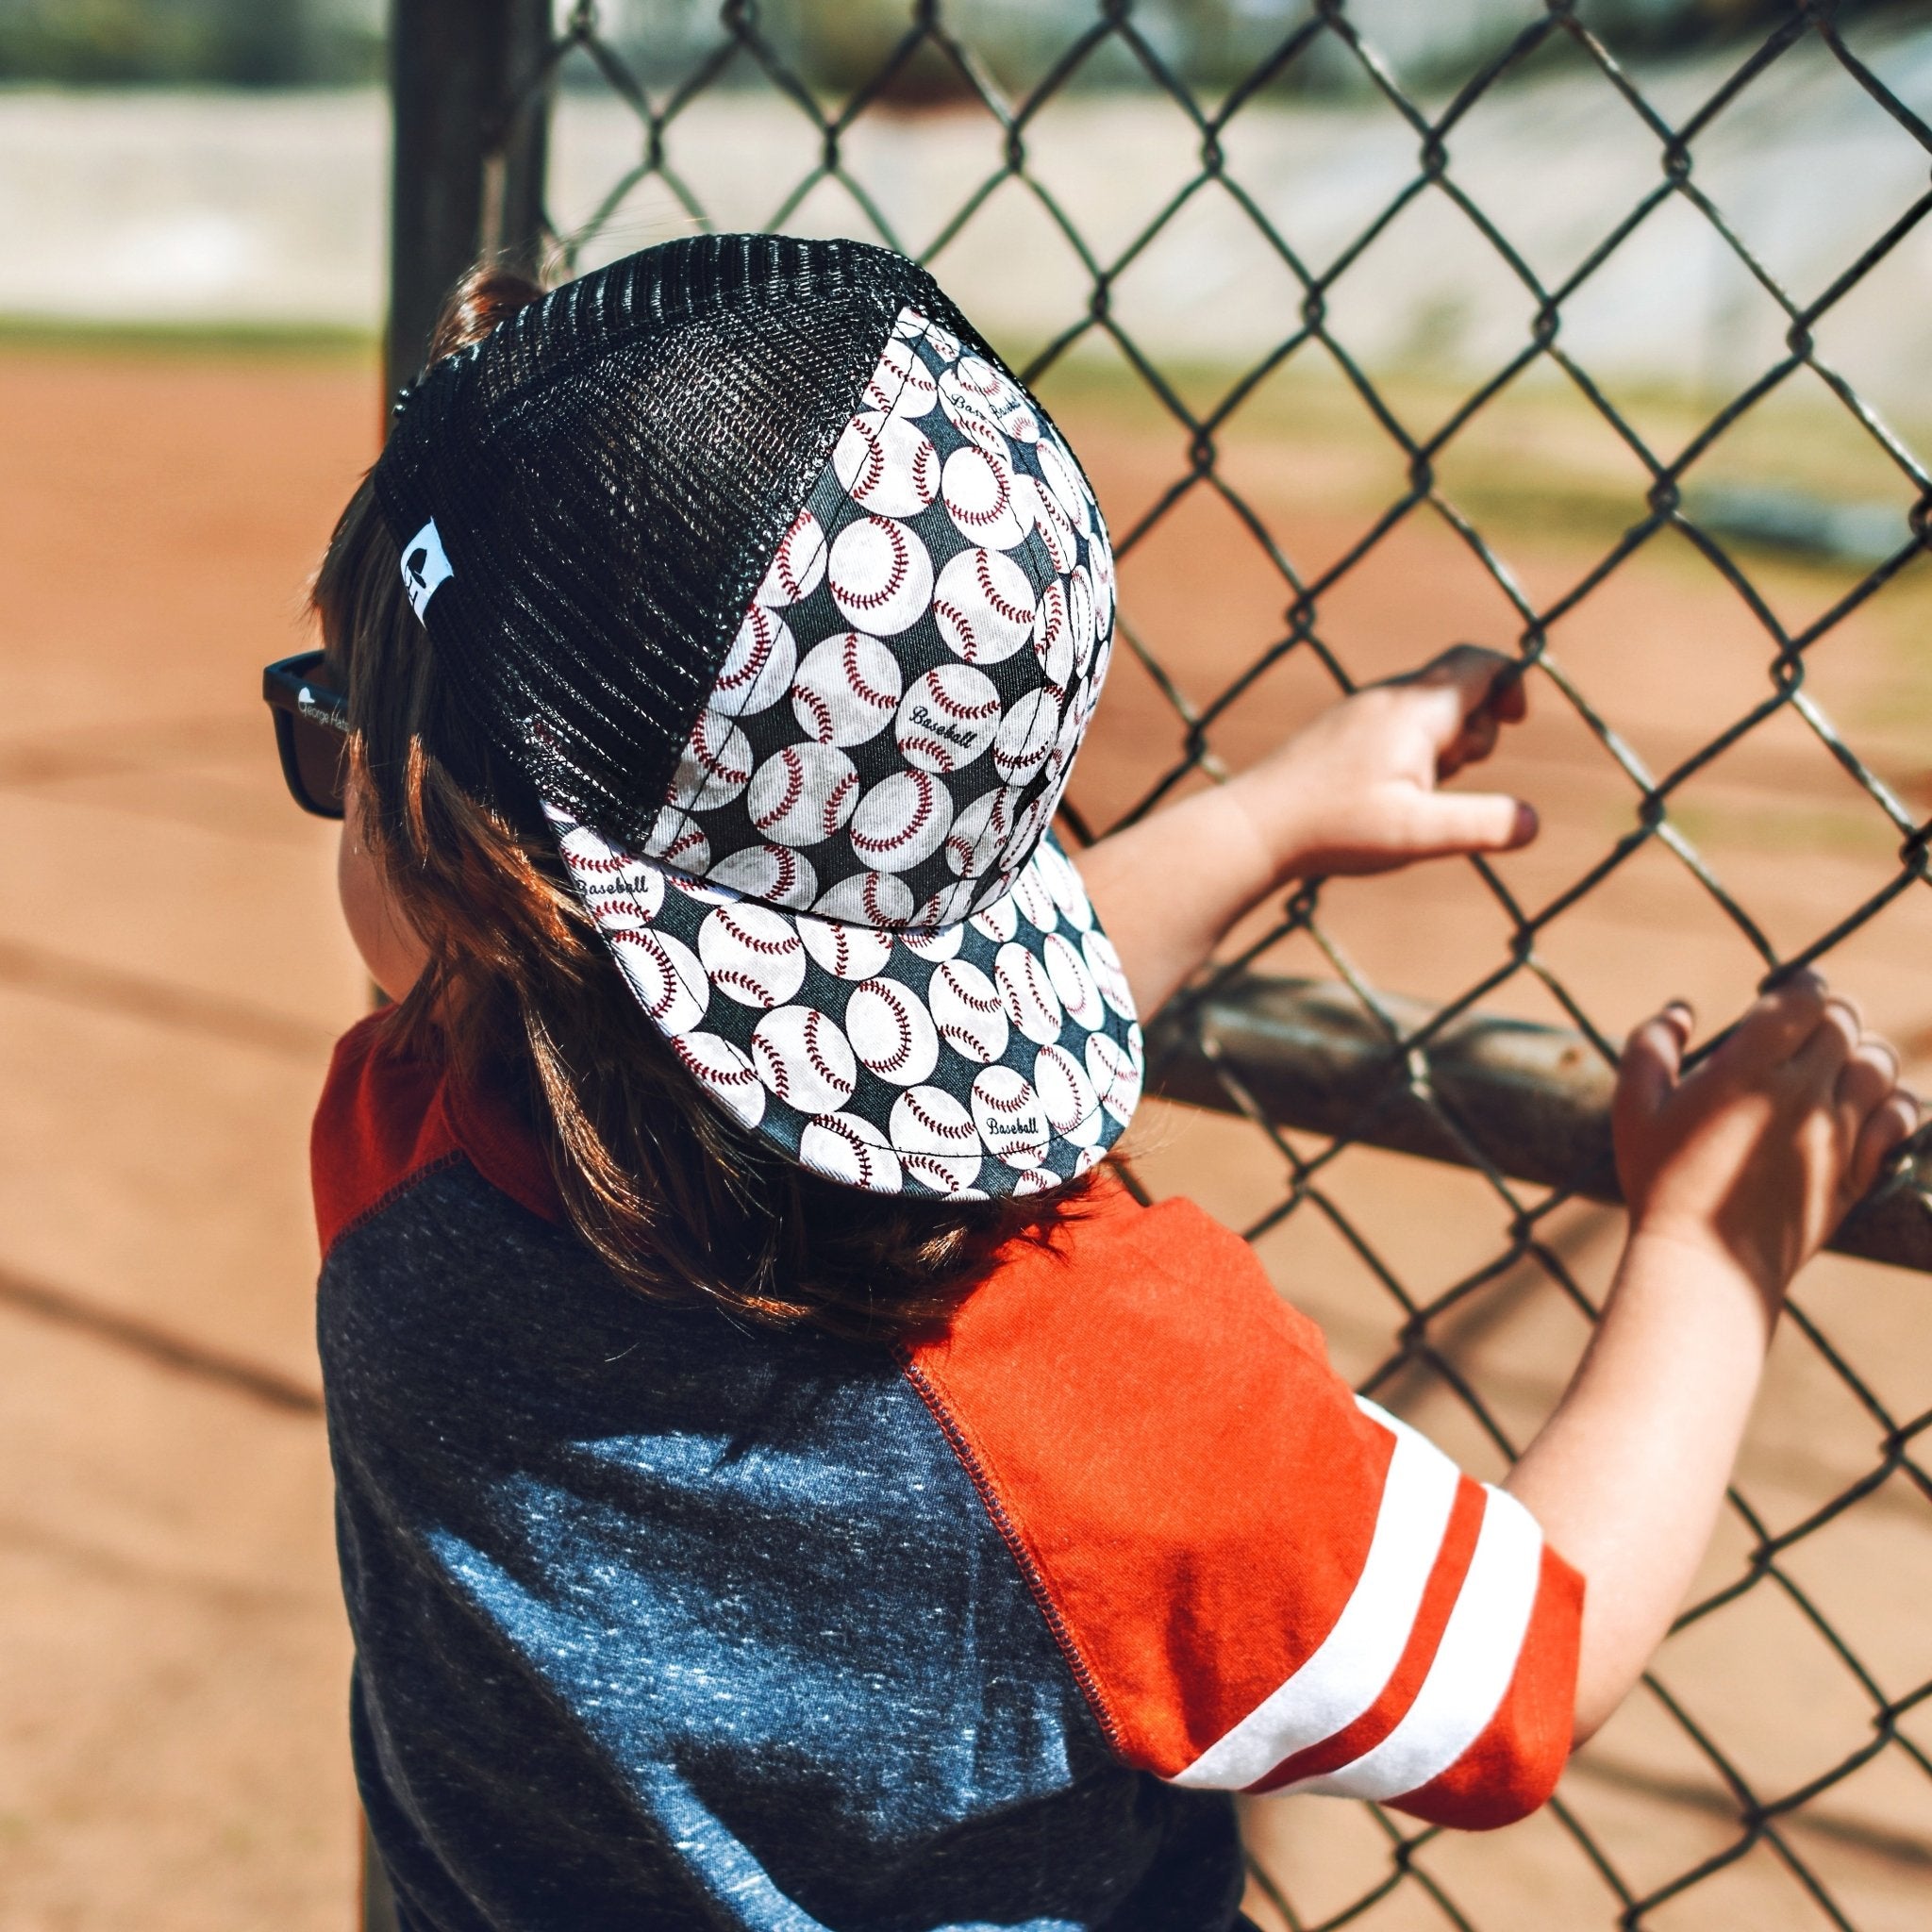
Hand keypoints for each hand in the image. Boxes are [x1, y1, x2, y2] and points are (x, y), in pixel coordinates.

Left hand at [1227, 644, 1537, 880]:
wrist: (1254, 828)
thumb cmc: (1334, 827)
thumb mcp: (1417, 834)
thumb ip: (1481, 825)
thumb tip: (1533, 823)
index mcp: (1414, 709)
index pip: (1481, 662)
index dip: (1512, 683)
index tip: (1516, 722)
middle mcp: (1387, 698)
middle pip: (1458, 685)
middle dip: (1478, 727)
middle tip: (1452, 776)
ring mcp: (1359, 711)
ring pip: (1426, 709)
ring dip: (1443, 744)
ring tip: (1417, 792)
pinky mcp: (1340, 733)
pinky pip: (1395, 725)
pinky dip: (1411, 752)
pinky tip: (1386, 795)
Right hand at [1614, 975, 1918, 1301]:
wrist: (1707, 1262)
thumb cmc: (1661, 1182)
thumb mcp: (1634, 1109)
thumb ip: (1650, 1047)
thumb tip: (1680, 1011)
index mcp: (1747, 1068)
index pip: (1802, 999)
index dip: (1803, 983)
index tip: (1791, 987)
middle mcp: (1801, 1093)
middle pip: (1844, 1024)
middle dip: (1831, 1012)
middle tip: (1812, 1021)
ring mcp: (1835, 1133)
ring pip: (1880, 1065)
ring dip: (1865, 1050)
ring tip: (1843, 1057)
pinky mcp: (1856, 1172)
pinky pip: (1900, 1118)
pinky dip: (1895, 1100)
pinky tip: (1873, 1103)